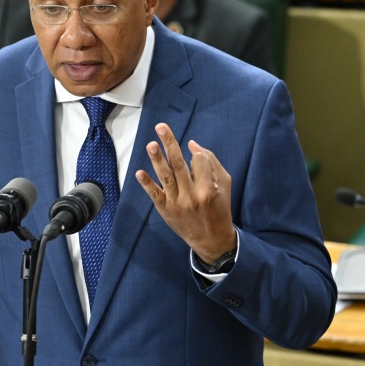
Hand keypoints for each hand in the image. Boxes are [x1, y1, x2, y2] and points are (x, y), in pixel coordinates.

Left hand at [135, 123, 236, 264]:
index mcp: (209, 188)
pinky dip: (147, 184)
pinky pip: (155, 195)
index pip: (199, 161)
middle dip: (170, 144)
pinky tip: (139, 173)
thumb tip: (192, 145)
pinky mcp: (166, 210)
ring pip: (166, 177)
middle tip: (161, 127)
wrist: (211, 238)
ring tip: (151, 144)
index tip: (194, 151)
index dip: (196, 153)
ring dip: (157, 160)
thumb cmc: (219, 207)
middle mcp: (192, 195)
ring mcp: (177, 203)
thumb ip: (212, 163)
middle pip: (179, 164)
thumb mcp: (224, 185)